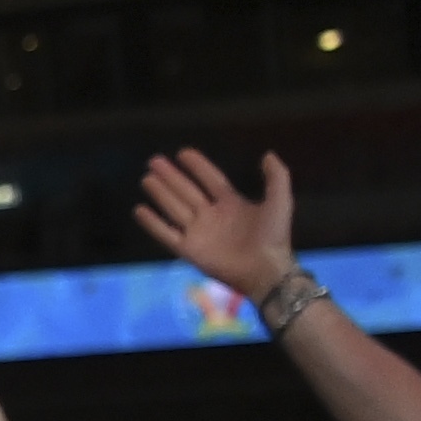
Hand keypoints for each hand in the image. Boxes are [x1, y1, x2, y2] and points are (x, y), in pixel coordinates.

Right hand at [134, 147, 300, 309]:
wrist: (266, 268)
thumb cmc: (274, 236)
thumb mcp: (281, 201)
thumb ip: (276, 176)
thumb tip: (268, 154)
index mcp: (231, 203)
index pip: (210, 179)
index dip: (198, 166)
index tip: (183, 152)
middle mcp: (211, 215)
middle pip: (186, 191)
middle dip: (171, 176)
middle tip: (154, 160)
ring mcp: (198, 232)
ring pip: (174, 207)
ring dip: (160, 193)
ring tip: (147, 178)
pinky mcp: (188, 249)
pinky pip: (166, 234)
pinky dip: (152, 223)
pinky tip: (139, 210)